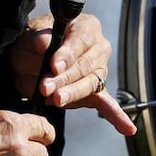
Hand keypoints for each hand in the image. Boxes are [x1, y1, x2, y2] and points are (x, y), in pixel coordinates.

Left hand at [8, 13, 135, 136]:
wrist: (27, 63)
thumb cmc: (32, 44)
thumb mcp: (30, 36)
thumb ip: (38, 39)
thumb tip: (45, 43)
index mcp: (86, 27)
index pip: (81, 40)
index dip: (67, 54)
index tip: (54, 66)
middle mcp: (98, 48)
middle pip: (85, 66)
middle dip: (64, 78)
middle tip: (45, 87)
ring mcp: (99, 71)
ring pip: (90, 85)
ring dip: (72, 93)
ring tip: (55, 99)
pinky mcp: (95, 92)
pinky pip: (106, 104)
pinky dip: (116, 116)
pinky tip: (127, 129)